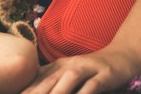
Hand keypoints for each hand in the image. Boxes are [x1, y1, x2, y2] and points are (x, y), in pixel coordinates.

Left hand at [22, 48, 139, 93]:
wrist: (119, 57)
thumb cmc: (88, 69)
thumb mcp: (66, 72)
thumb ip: (49, 78)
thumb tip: (28, 87)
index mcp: (56, 66)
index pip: (37, 79)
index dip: (26, 90)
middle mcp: (68, 65)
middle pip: (49, 80)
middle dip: (36, 92)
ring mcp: (86, 69)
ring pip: (69, 80)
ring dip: (58, 92)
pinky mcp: (103, 75)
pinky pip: (92, 86)